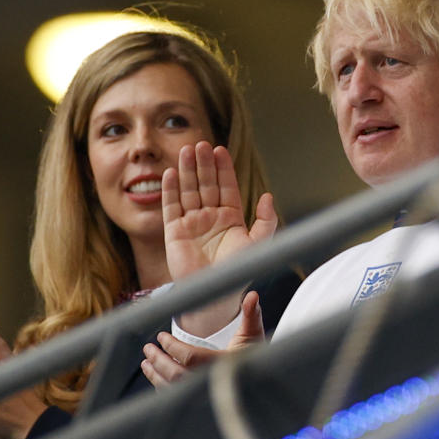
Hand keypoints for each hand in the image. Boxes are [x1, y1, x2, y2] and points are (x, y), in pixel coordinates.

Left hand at [141, 290, 264, 388]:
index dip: (172, 346)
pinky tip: (155, 376)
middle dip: (158, 360)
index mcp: (222, 364)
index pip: (189, 357)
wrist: (259, 382)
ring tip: (146, 362)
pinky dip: (161, 387)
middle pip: (176, 374)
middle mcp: (210, 382)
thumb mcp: (253, 335)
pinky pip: (174, 398)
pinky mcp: (197, 401)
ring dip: (155, 374)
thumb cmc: (254, 357)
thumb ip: (251, 315)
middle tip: (148, 348)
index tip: (161, 337)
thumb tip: (252, 295)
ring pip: (172, 388)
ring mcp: (202, 395)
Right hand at [163, 142, 276, 336]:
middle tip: (201, 144)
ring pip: (188, 191)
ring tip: (185, 151)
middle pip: (206, 184)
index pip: (225, 186)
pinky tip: (170, 173)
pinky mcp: (174, 232)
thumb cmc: (238, 272)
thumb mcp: (258, 244)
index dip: (223, 168)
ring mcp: (191, 223)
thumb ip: (266, 221)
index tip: (220, 150)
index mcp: (230, 217)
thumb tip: (268, 196)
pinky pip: (171, 207)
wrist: (215, 294)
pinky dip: (170, 190)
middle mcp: (210, 217)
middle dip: (203, 164)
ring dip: (186, 171)